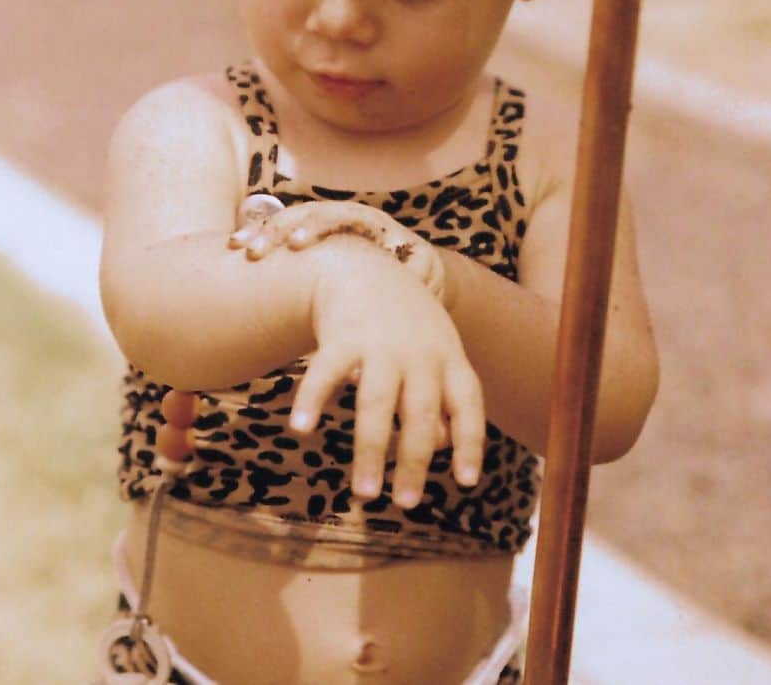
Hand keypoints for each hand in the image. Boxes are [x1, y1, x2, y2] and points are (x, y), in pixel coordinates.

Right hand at [229, 197, 448, 304]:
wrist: (412, 273)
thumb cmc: (419, 276)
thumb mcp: (424, 275)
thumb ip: (414, 274)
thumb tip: (402, 277)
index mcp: (368, 222)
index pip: (339, 216)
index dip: (316, 227)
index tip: (296, 247)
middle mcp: (341, 218)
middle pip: (306, 213)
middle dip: (279, 228)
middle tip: (255, 249)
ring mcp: (321, 228)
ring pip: (288, 220)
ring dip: (262, 231)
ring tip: (237, 246)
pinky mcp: (307, 242)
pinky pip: (280, 235)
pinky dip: (259, 239)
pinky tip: (234, 250)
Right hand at [292, 236, 483, 509]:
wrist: (362, 266)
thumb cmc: (404, 319)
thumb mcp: (437, 348)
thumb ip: (444, 396)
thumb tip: (445, 447)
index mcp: (447, 356)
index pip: (468, 404)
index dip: (470, 443)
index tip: (466, 483)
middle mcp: (417, 353)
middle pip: (420, 414)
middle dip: (414, 462)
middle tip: (406, 504)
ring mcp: (379, 345)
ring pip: (376, 405)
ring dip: (372, 452)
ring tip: (365, 494)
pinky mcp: (341, 336)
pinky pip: (325, 374)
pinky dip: (313, 402)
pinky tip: (301, 431)